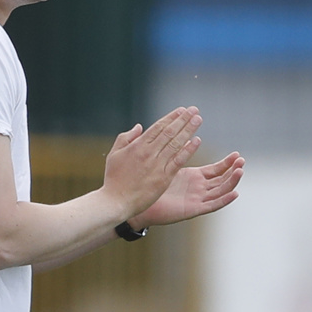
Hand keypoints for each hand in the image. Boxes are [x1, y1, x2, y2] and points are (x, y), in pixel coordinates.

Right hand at [100, 107, 202, 221]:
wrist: (116, 202)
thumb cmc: (113, 180)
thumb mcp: (114, 154)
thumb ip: (126, 138)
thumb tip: (139, 127)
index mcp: (137, 146)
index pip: (158, 127)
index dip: (171, 117)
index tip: (181, 110)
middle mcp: (149, 153)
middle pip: (170, 132)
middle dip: (183, 119)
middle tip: (194, 110)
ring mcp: (157, 165)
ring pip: (176, 143)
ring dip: (189, 130)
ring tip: (198, 119)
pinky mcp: (164, 178)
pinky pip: (179, 161)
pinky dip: (188, 150)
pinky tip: (196, 141)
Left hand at [139, 151, 243, 227]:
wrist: (137, 201)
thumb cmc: (148, 183)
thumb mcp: (166, 162)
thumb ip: (176, 150)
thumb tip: (183, 134)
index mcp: (193, 177)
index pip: (215, 169)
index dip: (227, 163)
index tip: (237, 154)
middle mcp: (198, 189)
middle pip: (221, 179)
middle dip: (233, 170)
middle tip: (242, 160)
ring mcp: (196, 199)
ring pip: (220, 191)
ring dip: (231, 182)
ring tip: (240, 171)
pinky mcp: (192, 209)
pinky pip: (212, 205)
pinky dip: (224, 200)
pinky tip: (235, 193)